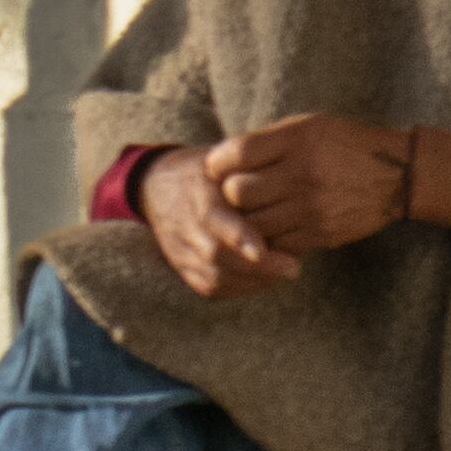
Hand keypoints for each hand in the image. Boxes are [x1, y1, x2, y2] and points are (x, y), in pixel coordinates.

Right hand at [139, 144, 303, 298]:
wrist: (156, 188)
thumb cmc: (205, 171)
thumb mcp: (223, 162)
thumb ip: (247, 173)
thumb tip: (285, 185)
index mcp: (194, 194)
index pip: (212, 218)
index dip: (237, 236)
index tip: (263, 249)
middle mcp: (183, 226)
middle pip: (216, 255)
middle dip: (257, 267)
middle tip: (293, 267)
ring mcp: (180, 251)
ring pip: (216, 278)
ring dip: (253, 280)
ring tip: (284, 271)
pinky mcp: (182, 268)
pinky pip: (212, 288)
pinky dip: (240, 287)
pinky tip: (265, 279)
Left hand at [204, 111, 418, 257]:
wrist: (397, 175)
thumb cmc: (345, 145)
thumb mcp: (309, 127)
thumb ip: (268, 141)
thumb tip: (221, 161)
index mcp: (299, 139)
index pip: (237, 153)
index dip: (218, 163)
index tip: (218, 168)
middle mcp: (304, 172)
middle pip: (239, 192)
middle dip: (230, 194)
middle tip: (234, 193)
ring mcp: (313, 207)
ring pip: (253, 224)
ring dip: (245, 221)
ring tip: (251, 213)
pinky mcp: (321, 233)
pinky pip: (277, 244)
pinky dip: (268, 239)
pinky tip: (273, 227)